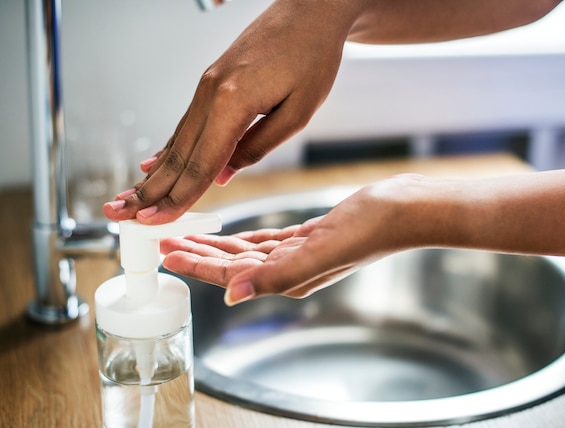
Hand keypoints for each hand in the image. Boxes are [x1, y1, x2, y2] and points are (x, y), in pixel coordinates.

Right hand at [103, 0, 361, 224]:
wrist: (309, 12)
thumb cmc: (312, 57)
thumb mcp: (298, 111)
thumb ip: (258, 145)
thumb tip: (224, 175)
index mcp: (232, 101)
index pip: (201, 164)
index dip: (177, 198)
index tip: (153, 221)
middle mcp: (210, 93)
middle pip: (178, 155)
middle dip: (150, 191)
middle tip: (121, 216)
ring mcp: (207, 86)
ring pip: (176, 140)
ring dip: (153, 174)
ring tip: (129, 197)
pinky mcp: (211, 83)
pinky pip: (185, 124)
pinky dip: (167, 148)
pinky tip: (153, 164)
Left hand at [160, 175, 430, 304]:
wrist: (403, 210)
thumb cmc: (370, 230)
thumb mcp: (320, 252)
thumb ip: (277, 276)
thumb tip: (232, 296)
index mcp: (289, 277)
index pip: (232, 274)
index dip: (198, 265)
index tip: (169, 255)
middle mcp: (291, 269)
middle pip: (233, 265)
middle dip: (199, 255)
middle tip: (167, 242)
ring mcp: (300, 254)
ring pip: (246, 252)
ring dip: (216, 245)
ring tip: (190, 237)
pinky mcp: (309, 238)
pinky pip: (267, 241)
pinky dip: (245, 238)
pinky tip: (232, 235)